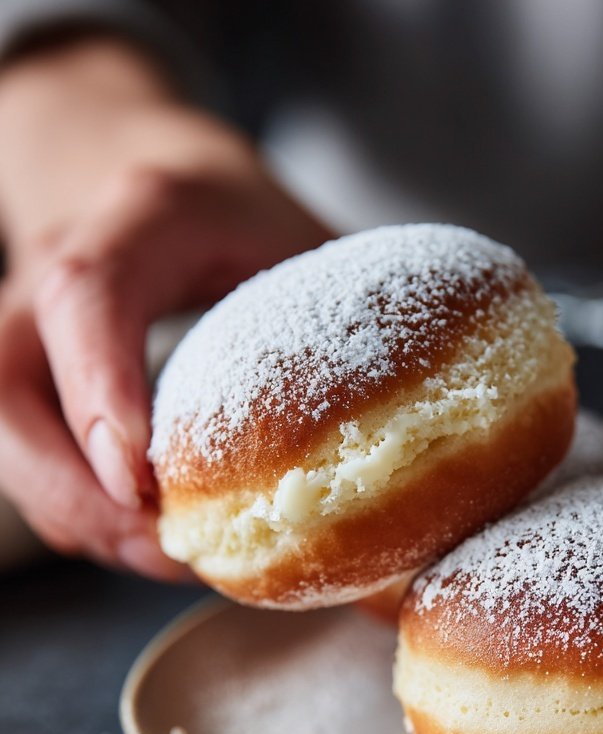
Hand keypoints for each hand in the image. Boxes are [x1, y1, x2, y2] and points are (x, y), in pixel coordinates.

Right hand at [0, 37, 332, 578]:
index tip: (142, 481)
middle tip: (162, 550)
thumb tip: (424, 415)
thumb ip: (345, 308)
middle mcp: (61, 264)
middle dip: (75, 488)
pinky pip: (25, 447)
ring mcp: (31, 320)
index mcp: (143, 217)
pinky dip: (77, 504)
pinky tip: (142, 535)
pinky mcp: (30, 367)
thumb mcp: (299, 238)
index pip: (90, 295)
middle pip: (10, 383)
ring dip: (75, 512)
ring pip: (8, 428)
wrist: (141, 169)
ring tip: (161, 560)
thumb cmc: (233, 211)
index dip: (102, 390)